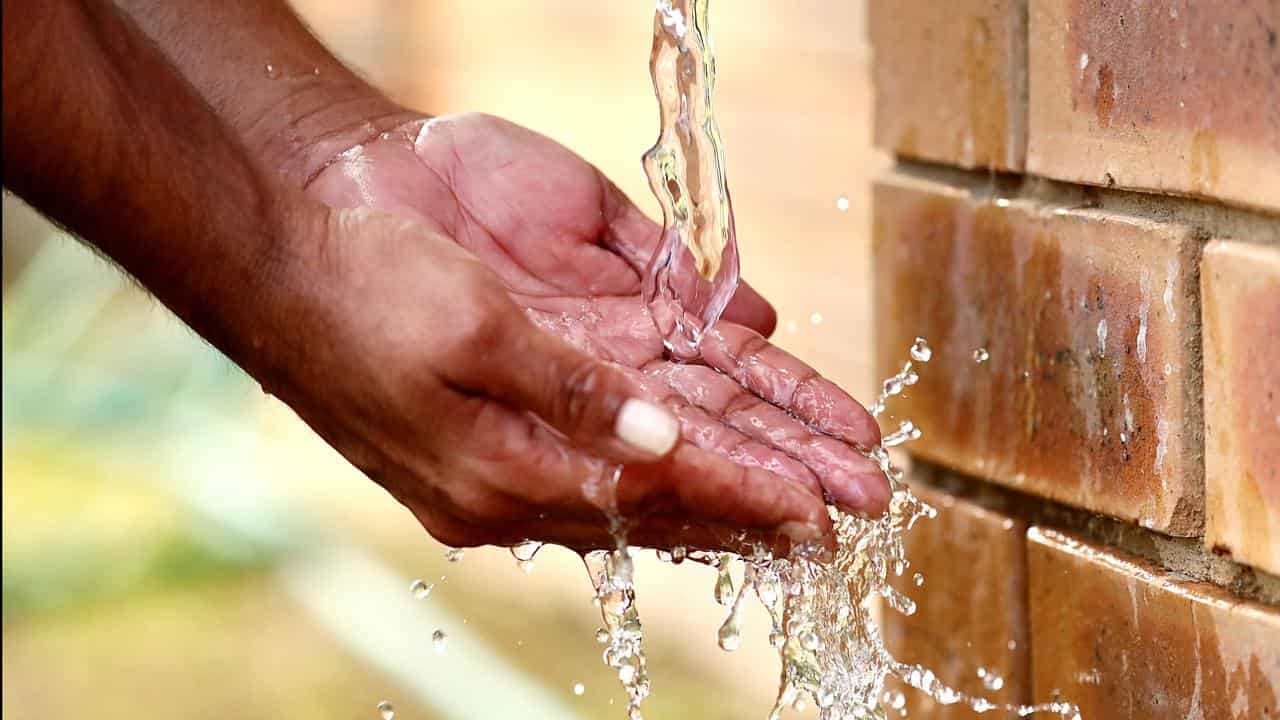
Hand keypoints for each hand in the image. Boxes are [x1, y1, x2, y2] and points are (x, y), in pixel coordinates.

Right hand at [300, 113, 888, 544]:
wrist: (291, 234)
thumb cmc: (359, 293)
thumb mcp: (464, 342)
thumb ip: (571, 394)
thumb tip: (665, 440)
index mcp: (510, 474)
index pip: (655, 490)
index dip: (743, 497)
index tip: (820, 513)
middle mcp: (545, 442)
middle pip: (686, 470)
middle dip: (779, 486)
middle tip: (866, 506)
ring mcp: (554, 391)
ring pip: (683, 421)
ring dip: (766, 439)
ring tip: (845, 460)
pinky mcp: (558, 337)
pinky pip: (654, 362)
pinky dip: (716, 373)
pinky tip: (767, 363)